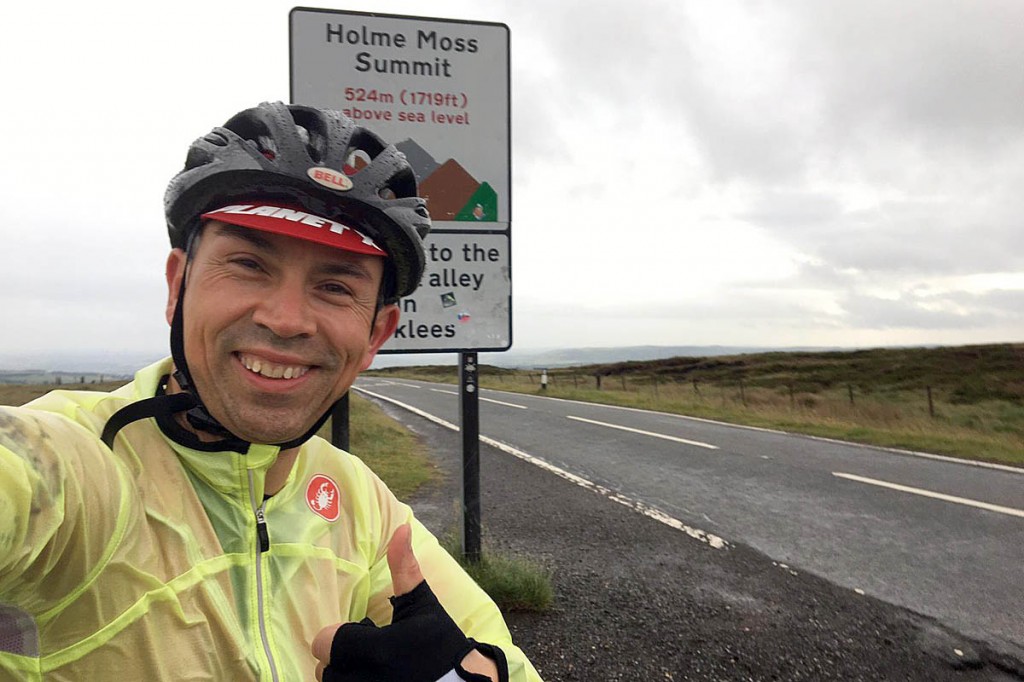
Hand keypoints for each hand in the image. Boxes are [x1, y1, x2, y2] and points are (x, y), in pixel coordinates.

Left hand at [312, 524, 498, 681]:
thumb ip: (405, 567)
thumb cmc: (441, 644)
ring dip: (347, 672)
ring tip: (373, 667)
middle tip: (370, 652)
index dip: (339, 635)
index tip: (362, 634)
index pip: (323, 642)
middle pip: (325, 666)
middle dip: (343, 657)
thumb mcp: (422, 604)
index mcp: (372, 650)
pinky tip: (378, 677)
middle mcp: (362, 678)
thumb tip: (401, 527)